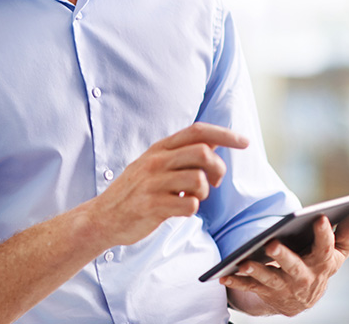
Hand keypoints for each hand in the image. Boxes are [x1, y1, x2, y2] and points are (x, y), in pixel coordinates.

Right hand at [87, 122, 248, 246]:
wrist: (104, 217)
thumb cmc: (135, 191)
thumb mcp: (154, 164)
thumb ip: (181, 153)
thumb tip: (215, 140)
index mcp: (159, 149)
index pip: (197, 131)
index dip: (224, 134)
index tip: (244, 142)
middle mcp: (156, 161)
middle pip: (203, 153)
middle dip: (218, 169)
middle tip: (214, 182)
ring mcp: (153, 183)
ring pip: (199, 180)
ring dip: (203, 193)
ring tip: (190, 198)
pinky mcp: (152, 205)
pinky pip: (189, 205)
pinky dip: (191, 210)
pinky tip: (178, 209)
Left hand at [221, 210, 348, 315]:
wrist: (303, 299)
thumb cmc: (319, 264)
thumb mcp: (337, 252)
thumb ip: (346, 233)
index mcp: (323, 264)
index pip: (326, 248)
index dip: (324, 234)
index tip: (319, 217)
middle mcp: (304, 278)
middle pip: (294, 267)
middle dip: (283, 256)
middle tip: (271, 243)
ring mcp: (285, 287)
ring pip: (270, 279)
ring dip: (256, 271)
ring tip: (243, 262)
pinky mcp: (267, 293)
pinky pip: (250, 288)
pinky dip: (237, 282)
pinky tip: (224, 274)